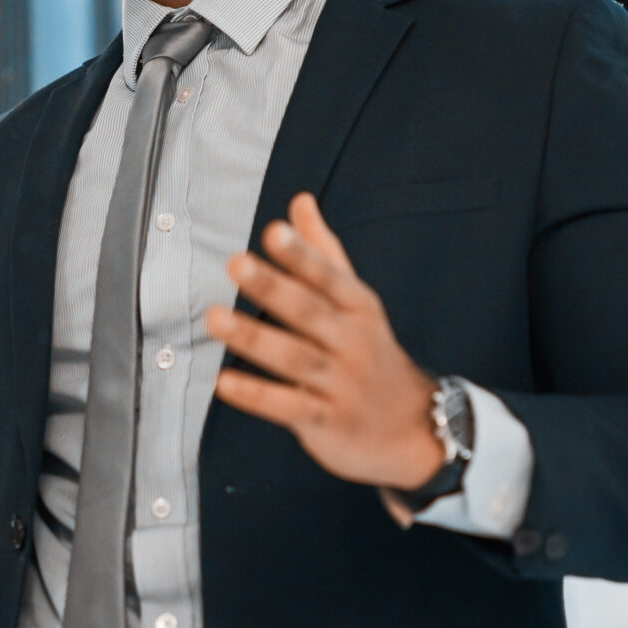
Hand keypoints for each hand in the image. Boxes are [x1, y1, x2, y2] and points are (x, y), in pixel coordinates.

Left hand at [207, 193, 443, 490]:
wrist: (414, 427)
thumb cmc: (371, 352)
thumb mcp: (357, 301)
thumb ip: (323, 252)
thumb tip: (299, 201)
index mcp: (359, 307)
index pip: (329, 276)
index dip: (302, 254)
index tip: (275, 231)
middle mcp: (352, 342)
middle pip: (309, 312)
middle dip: (273, 287)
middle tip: (235, 263)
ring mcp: (341, 384)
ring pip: (293, 358)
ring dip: (252, 338)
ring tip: (214, 317)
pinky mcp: (327, 422)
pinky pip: (288, 407)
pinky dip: (257, 396)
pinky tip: (224, 382)